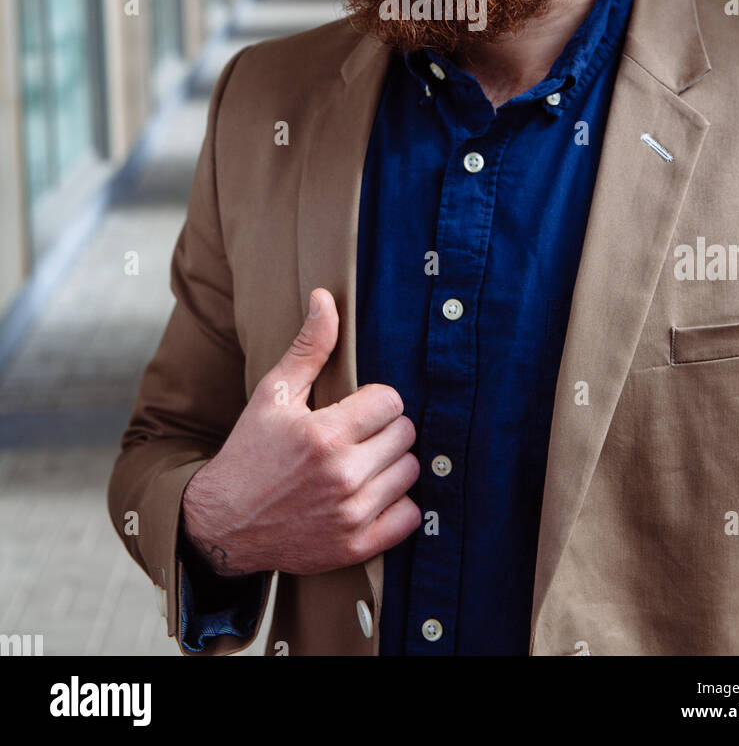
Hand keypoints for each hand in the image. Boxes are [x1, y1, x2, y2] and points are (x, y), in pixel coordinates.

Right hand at [181, 288, 421, 575]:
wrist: (223, 524)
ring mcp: (352, 514)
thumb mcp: (273, 394)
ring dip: (391, 465)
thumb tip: (326, 298)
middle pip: (405, 434)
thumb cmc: (249, 453)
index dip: (376, 400)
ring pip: (409, 472)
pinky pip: (409, 518)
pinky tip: (372, 495)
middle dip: (385, 430)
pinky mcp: (356, 546)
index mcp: (324, 433)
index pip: (391, 401)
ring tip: (363, 462)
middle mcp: (342, 474)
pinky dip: (397, 506)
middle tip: (359, 435)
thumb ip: (308, 347)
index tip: (357, 408)